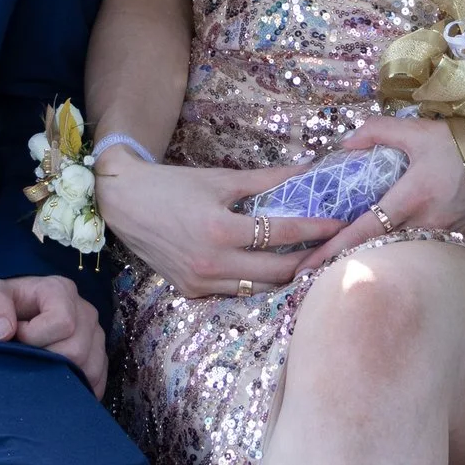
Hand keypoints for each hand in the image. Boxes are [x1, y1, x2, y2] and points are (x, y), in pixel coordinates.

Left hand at [0, 275, 108, 396]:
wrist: (22, 306)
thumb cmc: (8, 302)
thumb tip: (1, 333)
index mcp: (61, 291)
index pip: (63, 323)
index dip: (35, 337)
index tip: (16, 335)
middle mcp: (85, 311)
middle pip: (77, 350)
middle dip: (45, 360)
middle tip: (27, 354)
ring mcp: (95, 333)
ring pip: (90, 369)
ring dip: (61, 376)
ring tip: (39, 364)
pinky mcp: (99, 353)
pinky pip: (98, 379)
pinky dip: (79, 387)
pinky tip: (57, 384)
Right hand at [94, 154, 342, 299]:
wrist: (123, 203)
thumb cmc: (172, 185)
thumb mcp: (221, 179)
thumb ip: (266, 180)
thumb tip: (305, 172)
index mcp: (220, 230)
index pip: (280, 233)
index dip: (315, 228)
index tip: (340, 224)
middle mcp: (212, 263)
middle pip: (278, 271)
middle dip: (310, 260)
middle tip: (334, 249)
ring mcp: (201, 283)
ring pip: (260, 289)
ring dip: (287, 276)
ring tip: (311, 262)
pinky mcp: (192, 292)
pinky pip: (236, 292)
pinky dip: (257, 283)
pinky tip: (274, 271)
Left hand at [291, 103, 464, 273]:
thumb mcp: (417, 130)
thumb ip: (376, 132)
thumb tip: (343, 144)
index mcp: (411, 198)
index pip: (361, 231)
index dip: (329, 252)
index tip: (302, 271)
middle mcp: (427, 225)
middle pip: (378, 254)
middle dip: (347, 267)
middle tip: (311, 280)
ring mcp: (446, 240)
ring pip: (403, 256)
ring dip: (378, 263)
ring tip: (347, 273)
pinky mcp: (462, 245)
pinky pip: (428, 253)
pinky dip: (409, 256)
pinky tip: (397, 260)